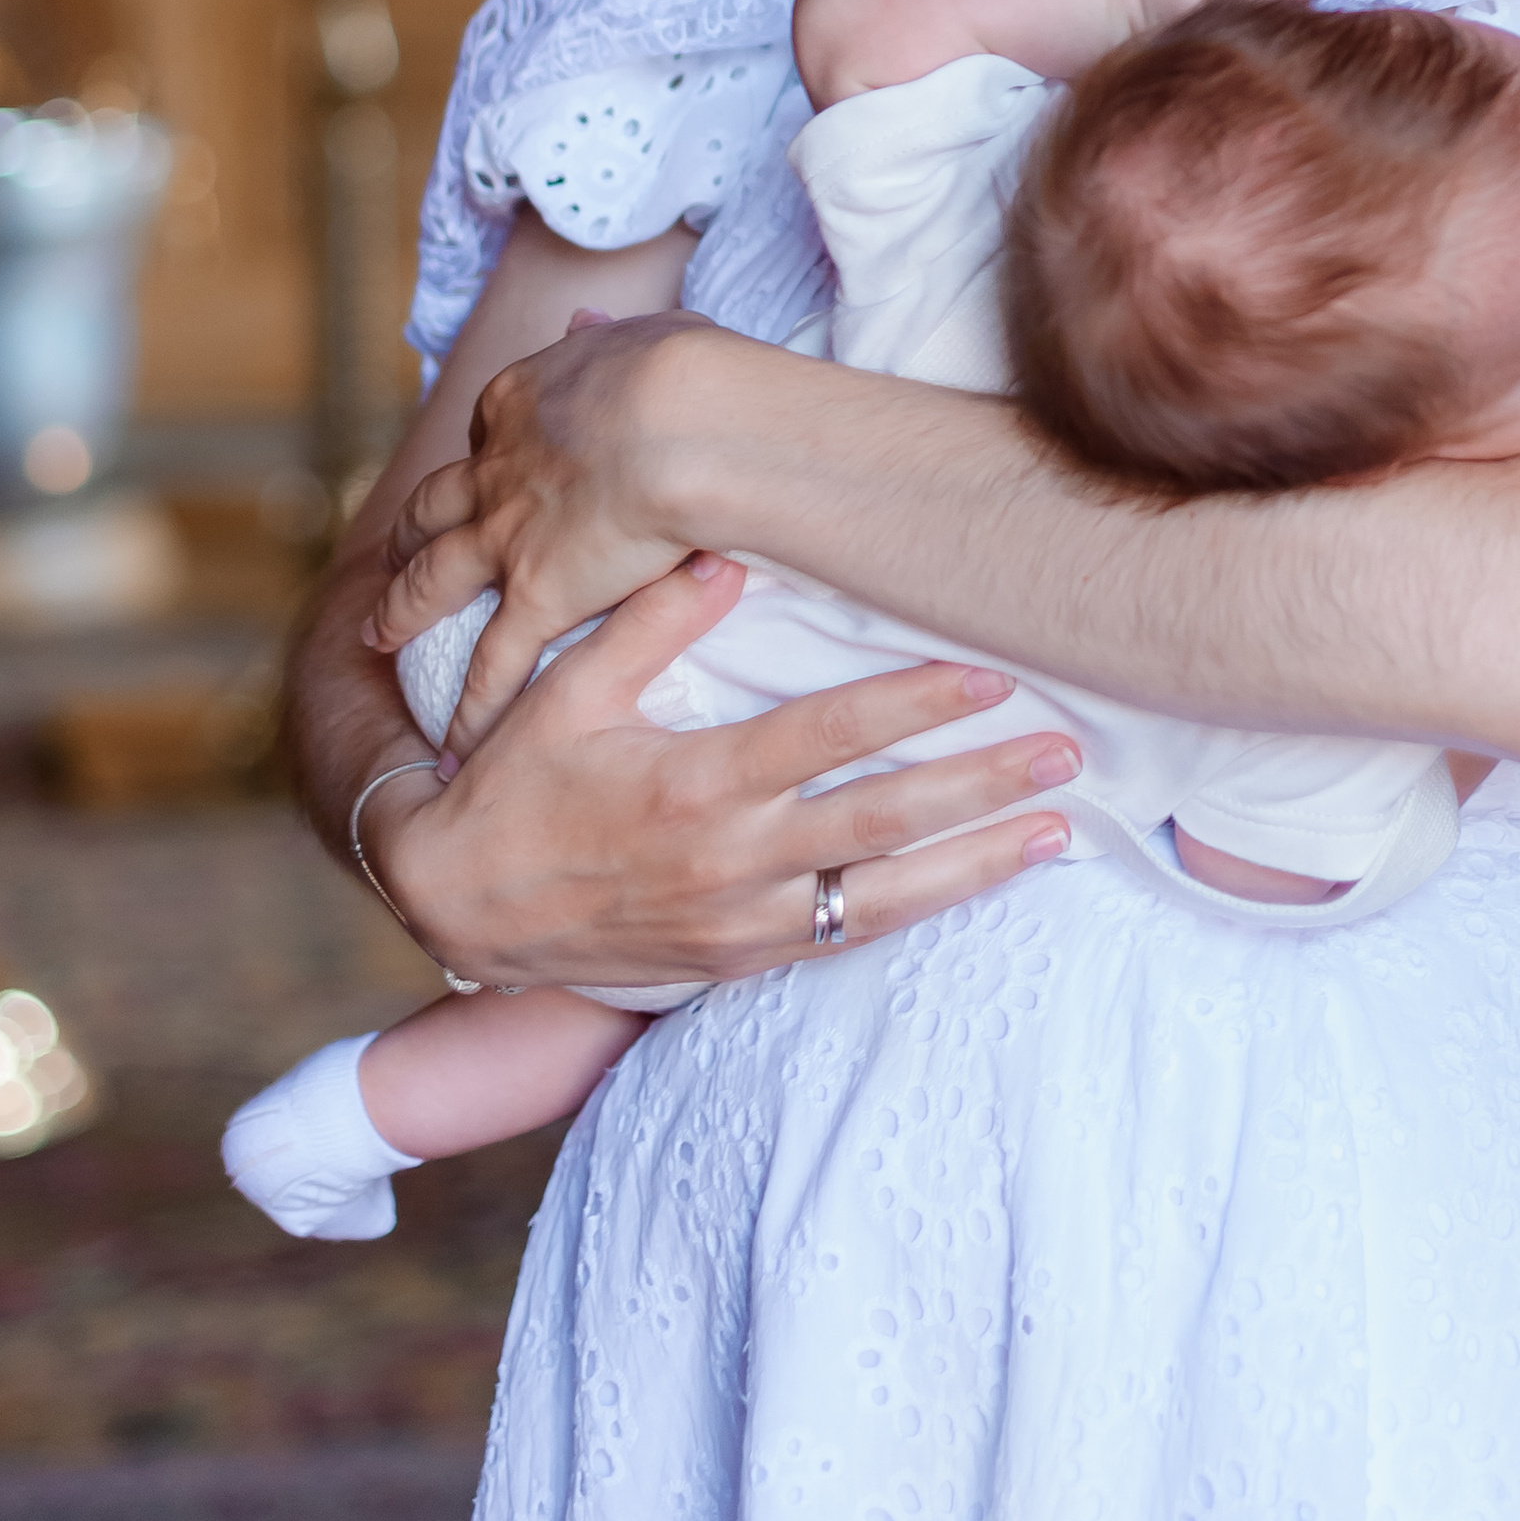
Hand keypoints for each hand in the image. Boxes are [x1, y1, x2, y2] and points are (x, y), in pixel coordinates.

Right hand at [363, 555, 1080, 992]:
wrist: (455, 905)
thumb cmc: (512, 785)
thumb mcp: (565, 692)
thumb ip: (649, 624)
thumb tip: (727, 559)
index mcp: (695, 782)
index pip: (828, 736)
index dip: (913, 705)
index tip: (989, 675)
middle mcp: (729, 859)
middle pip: (882, 820)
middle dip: (981, 786)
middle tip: (1065, 755)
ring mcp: (739, 920)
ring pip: (882, 894)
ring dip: (975, 863)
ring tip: (1056, 832)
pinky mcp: (737, 961)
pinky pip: (843, 939)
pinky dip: (917, 914)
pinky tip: (975, 886)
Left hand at [367, 302, 730, 743]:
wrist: (687, 422)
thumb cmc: (687, 371)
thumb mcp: (642, 332)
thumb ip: (607, 333)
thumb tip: (587, 315)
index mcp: (523, 400)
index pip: (489, 431)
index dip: (485, 453)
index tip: (488, 469)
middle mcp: (496, 469)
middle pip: (433, 504)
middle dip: (409, 530)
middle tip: (393, 553)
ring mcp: (505, 536)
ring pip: (432, 579)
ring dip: (401, 610)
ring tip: (379, 636)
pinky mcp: (533, 596)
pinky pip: (491, 663)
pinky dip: (470, 705)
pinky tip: (454, 740)